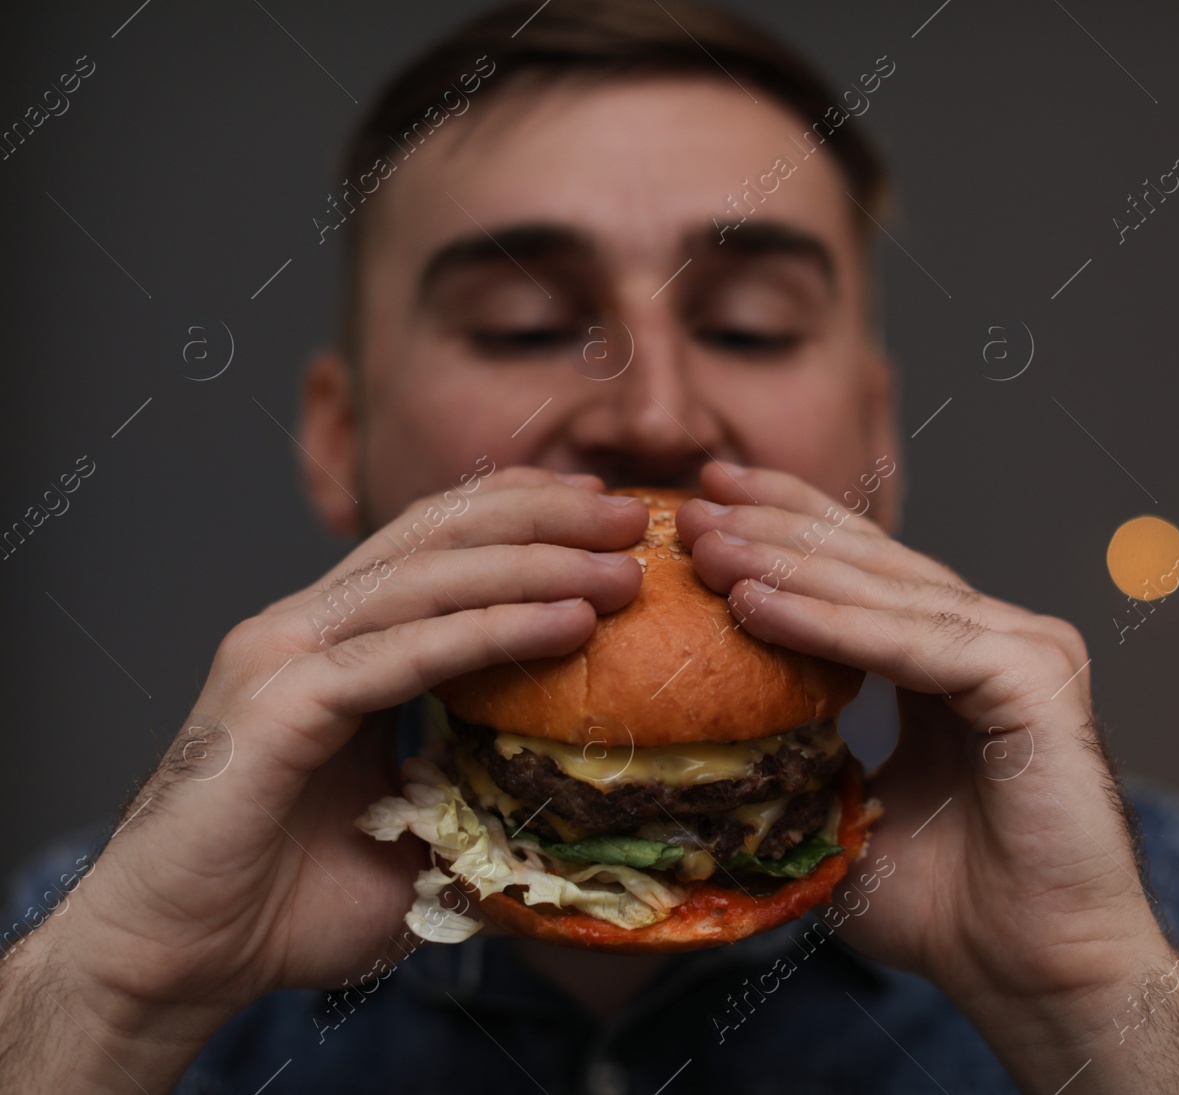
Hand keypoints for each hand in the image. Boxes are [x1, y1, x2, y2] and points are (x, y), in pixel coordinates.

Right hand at [2, 468, 647, 1090]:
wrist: (175, 963)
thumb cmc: (284, 904)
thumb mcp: (408, 826)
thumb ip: (469, 787)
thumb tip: (565, 795)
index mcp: (331, 641)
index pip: (432, 541)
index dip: (519, 510)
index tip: (603, 511)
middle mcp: (303, 629)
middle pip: (437, 536)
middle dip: (544, 516)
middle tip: (634, 514)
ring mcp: (285, 658)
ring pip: (427, 579)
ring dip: (536, 565)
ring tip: (622, 567)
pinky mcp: (280, 707)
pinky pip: (407, 655)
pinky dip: (493, 632)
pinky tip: (567, 621)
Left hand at [678, 462, 1178, 1093]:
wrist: (1035, 976)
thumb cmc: (951, 913)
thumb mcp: (851, 817)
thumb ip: (806, 763)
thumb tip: (715, 746)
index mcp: (959, 662)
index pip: (867, 574)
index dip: (790, 531)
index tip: (709, 504)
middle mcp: (998, 640)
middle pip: (874, 563)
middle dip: (778, 527)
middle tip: (695, 498)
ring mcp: (1025, 651)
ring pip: (886, 594)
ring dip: (787, 565)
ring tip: (706, 543)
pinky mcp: (1034, 679)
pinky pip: (911, 642)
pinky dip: (827, 624)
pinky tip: (753, 602)